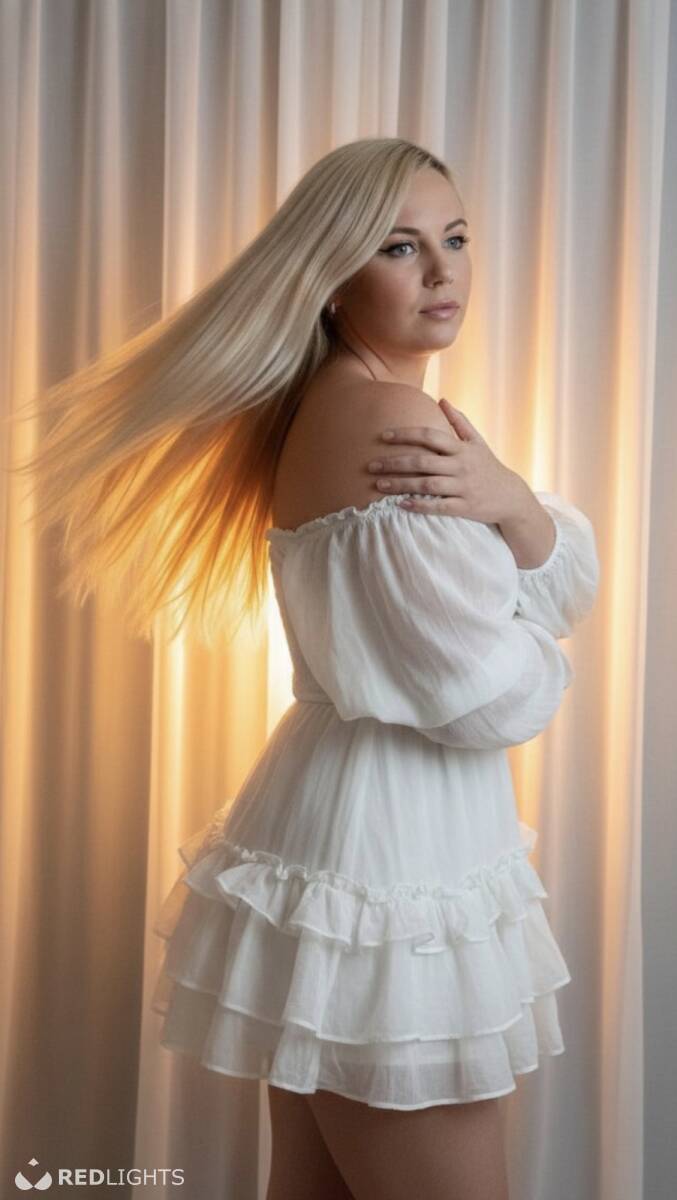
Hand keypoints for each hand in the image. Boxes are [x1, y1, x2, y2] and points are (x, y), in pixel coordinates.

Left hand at [365, 398, 529, 524]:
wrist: (511, 497)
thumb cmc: (488, 467)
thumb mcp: (477, 442)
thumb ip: (459, 421)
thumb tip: (442, 399)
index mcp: (461, 449)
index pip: (430, 437)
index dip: (406, 435)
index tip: (383, 436)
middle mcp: (461, 467)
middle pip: (423, 462)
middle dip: (395, 463)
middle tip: (371, 465)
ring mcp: (462, 488)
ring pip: (427, 485)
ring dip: (401, 485)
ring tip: (379, 486)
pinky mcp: (464, 508)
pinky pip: (439, 507)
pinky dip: (420, 505)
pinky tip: (401, 505)